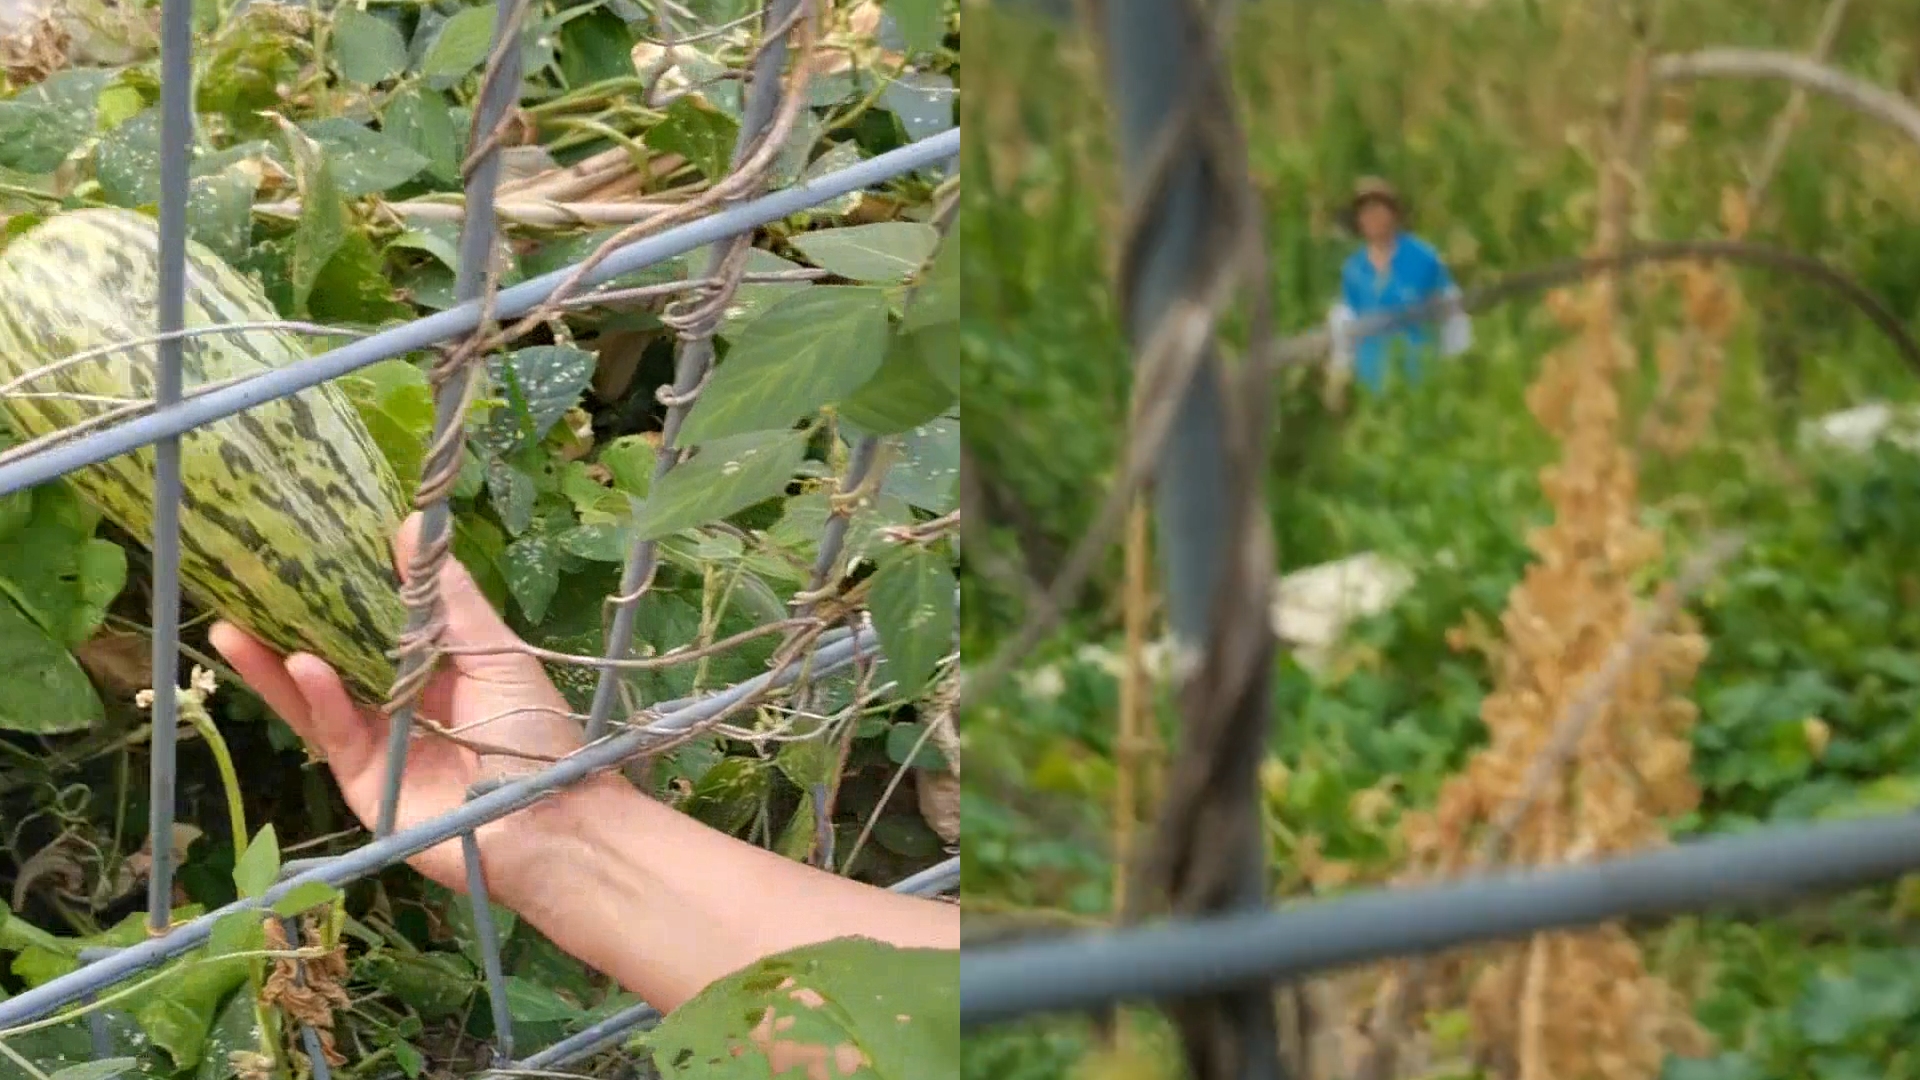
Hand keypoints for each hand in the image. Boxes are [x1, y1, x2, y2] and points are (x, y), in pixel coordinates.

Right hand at [210, 512, 613, 900]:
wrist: (549, 825)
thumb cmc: (537, 733)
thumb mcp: (498, 653)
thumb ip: (449, 598)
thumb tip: (411, 525)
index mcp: (438, 672)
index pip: (378, 626)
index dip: (343, 593)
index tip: (306, 551)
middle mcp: (400, 706)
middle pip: (334, 661)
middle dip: (290, 627)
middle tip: (245, 585)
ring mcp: (378, 745)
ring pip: (316, 697)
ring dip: (275, 664)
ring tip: (232, 626)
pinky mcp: (363, 783)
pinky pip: (333, 734)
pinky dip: (316, 698)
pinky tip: (298, 664)